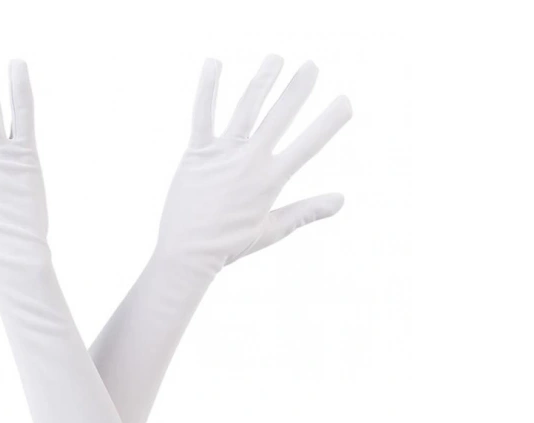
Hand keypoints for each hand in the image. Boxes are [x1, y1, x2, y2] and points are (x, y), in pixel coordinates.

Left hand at [156, 56, 351, 269]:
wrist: (188, 253)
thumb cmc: (229, 245)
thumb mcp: (272, 230)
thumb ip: (306, 211)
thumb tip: (341, 200)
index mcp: (271, 180)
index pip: (309, 144)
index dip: (329, 121)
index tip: (345, 101)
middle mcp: (250, 161)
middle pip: (280, 116)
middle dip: (298, 88)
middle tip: (311, 65)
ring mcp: (223, 153)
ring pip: (247, 107)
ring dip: (263, 80)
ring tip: (276, 58)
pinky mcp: (197, 152)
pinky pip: (202, 113)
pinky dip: (208, 87)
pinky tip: (214, 62)